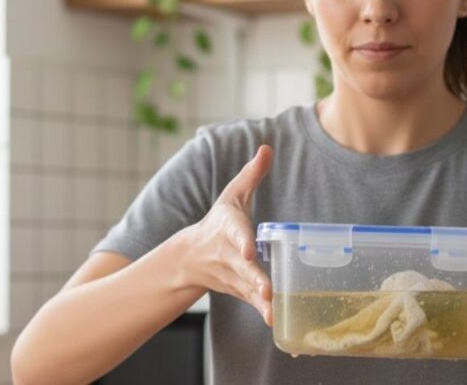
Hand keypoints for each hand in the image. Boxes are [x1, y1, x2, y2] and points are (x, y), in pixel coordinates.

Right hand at [176, 144, 273, 324]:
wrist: (191, 257)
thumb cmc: (219, 221)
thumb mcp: (233, 195)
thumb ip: (251, 174)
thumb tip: (266, 147)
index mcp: (228, 228)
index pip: (235, 232)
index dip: (242, 241)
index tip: (249, 250)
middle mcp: (228, 253)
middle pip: (242, 266)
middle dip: (254, 278)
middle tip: (266, 288)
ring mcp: (232, 274)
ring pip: (247, 287)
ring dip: (259, 298)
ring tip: (272, 307)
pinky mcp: (239, 289)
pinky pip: (251, 301)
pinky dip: (262, 311)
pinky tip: (275, 320)